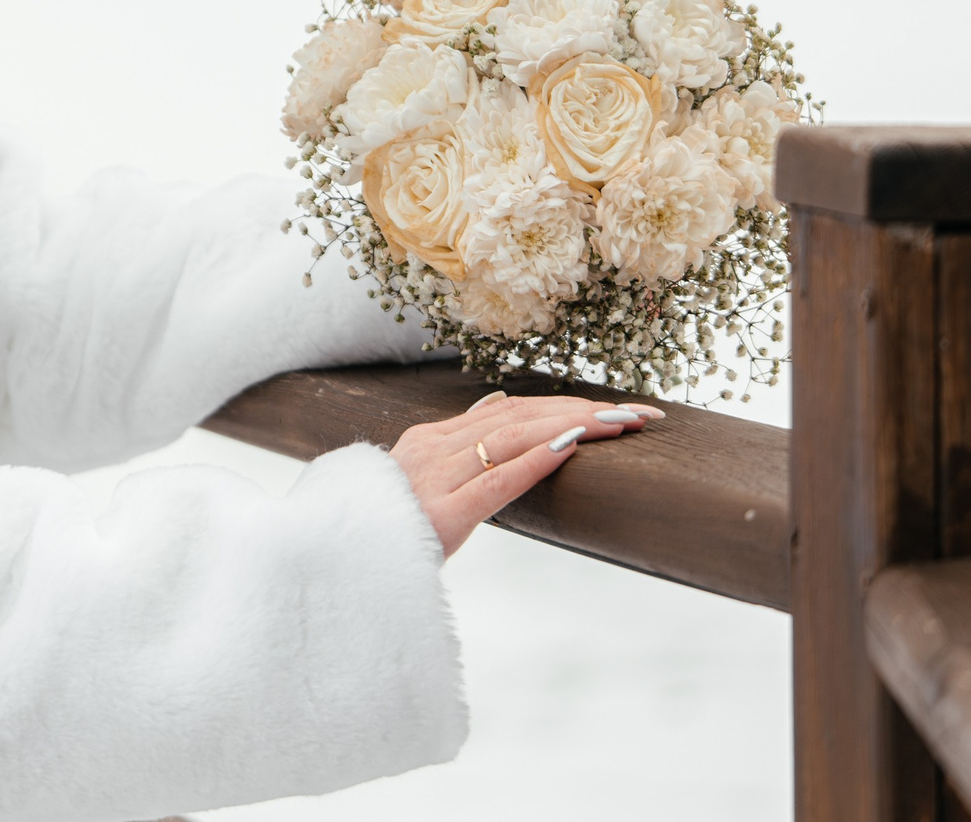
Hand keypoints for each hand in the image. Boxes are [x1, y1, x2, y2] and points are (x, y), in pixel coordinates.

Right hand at [389, 390, 664, 557]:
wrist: (326, 566)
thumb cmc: (377, 531)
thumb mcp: (415, 480)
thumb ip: (454, 444)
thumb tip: (497, 404)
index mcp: (426, 441)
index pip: (510, 411)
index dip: (565, 406)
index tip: (616, 411)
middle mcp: (429, 449)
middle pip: (521, 417)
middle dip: (585, 413)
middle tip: (644, 415)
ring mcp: (431, 479)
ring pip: (513, 439)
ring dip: (575, 428)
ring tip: (624, 425)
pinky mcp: (438, 516)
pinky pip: (494, 481)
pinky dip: (535, 460)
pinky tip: (572, 449)